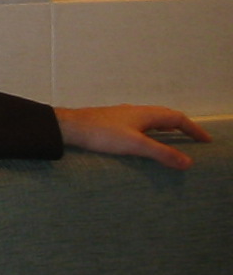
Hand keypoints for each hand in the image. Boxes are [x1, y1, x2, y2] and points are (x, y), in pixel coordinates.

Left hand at [53, 104, 210, 169]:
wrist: (69, 127)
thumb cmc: (101, 133)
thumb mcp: (134, 145)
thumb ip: (161, 153)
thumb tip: (188, 162)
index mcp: (145, 113)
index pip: (177, 118)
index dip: (193, 129)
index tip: (206, 141)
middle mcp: (136, 111)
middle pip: (166, 116)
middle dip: (182, 127)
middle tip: (194, 140)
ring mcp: (123, 116)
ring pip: (151, 120)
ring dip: (166, 128)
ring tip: (174, 140)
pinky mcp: (112, 122)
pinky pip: (140, 124)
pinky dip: (151, 131)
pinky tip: (144, 141)